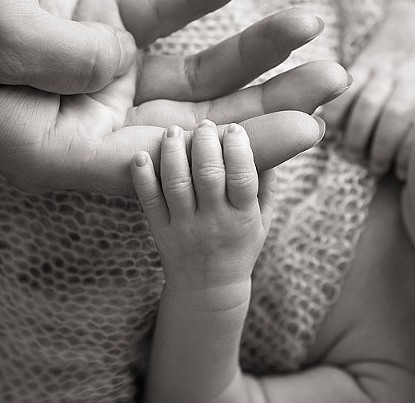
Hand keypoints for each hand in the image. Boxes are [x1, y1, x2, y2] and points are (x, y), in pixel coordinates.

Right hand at [0, 0, 347, 193]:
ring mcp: (94, 80)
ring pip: (186, 75)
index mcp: (52, 150)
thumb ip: (66, 57)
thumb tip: (126, 64)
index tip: (304, 133)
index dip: (232, 157)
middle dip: (261, 107)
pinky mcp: (97, 35)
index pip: (158, 169)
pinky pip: (156, 19)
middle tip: (331, 86)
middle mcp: (82, 124)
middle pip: (189, 127)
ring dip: (247, 52)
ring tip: (308, 27)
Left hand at [131, 121, 275, 289]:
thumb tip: (272, 146)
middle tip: (204, 125)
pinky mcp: (160, 230)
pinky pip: (149, 200)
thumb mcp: (263, 221)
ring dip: (173, 152)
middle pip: (208, 174)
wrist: (208, 288)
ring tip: (174, 131)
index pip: (242, 177)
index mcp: (243, 217)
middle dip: (205, 142)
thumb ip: (267, 185)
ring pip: (176, 182)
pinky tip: (141, 156)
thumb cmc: (240, 247)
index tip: (234, 129)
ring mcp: (184, 226)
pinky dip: (142, 176)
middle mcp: (213, 221)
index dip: (238, 148)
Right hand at [321, 0, 414, 178]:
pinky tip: (336, 129)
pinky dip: (338, 111)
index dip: (408, 152)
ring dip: (358, 135)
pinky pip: (346, 89)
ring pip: (369, 105)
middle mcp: (410, 78)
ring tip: (354, 154)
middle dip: (383, 148)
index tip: (401, 173)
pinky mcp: (362, 63)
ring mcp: (385, 69)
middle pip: (395, 116)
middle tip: (376, 167)